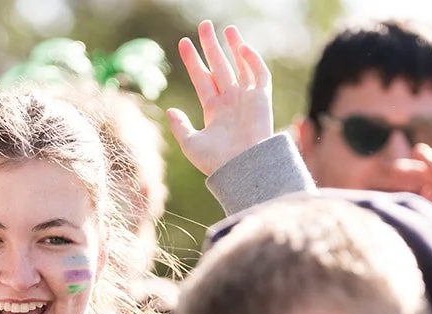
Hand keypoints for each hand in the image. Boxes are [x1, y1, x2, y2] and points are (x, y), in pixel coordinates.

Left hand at [167, 21, 272, 176]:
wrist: (242, 169)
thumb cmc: (216, 161)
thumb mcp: (190, 143)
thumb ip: (180, 126)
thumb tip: (169, 110)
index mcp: (214, 110)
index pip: (202, 78)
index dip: (193, 61)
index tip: (183, 43)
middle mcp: (230, 101)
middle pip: (219, 66)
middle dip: (211, 46)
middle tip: (203, 25)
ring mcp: (247, 99)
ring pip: (240, 66)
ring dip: (234, 47)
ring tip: (226, 29)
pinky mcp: (262, 99)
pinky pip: (259, 75)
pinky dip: (253, 60)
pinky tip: (242, 47)